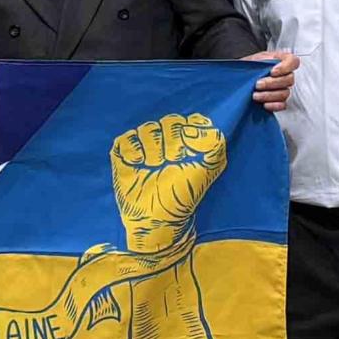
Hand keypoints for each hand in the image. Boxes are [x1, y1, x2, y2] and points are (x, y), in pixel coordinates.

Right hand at [108, 113, 231, 252]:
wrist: (157, 218)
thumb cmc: (184, 196)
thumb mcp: (209, 169)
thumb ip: (213, 142)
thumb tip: (189, 129)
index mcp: (189, 141)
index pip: (191, 119)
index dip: (191, 131)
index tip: (191, 150)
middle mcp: (167, 140)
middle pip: (170, 121)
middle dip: (172, 143)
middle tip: (172, 163)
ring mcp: (145, 145)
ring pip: (148, 128)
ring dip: (153, 149)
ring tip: (154, 168)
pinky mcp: (125, 153)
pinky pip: (127, 138)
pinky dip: (133, 151)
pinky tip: (138, 165)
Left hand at [248, 49, 296, 112]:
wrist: (240, 78)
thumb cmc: (248, 67)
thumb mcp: (254, 59)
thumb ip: (264, 61)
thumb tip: (269, 65)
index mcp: (281, 61)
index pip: (293, 62)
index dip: (285, 67)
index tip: (272, 72)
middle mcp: (285, 75)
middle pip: (289, 79)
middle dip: (272, 83)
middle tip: (258, 84)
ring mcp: (283, 88)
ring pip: (285, 93)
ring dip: (269, 95)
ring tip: (256, 95)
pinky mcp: (279, 101)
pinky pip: (283, 105)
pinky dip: (274, 105)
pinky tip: (264, 104)